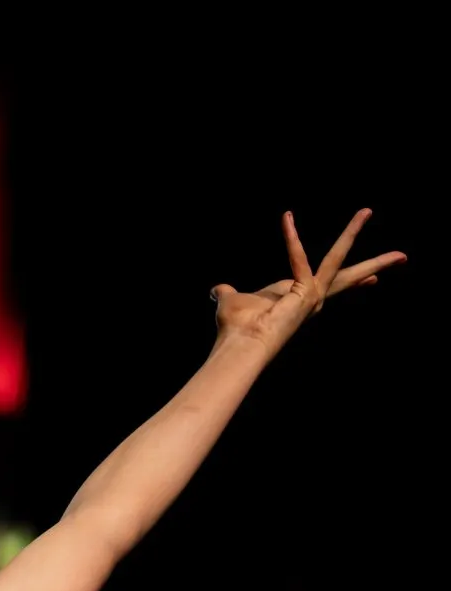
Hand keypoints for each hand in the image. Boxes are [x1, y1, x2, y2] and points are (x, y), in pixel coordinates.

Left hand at [211, 208, 405, 360]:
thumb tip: (217, 290)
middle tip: (403, 255)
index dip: (355, 283)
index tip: (374, 281)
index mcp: (300, 301)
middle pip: (349, 278)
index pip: (332, 286)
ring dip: (351, 233)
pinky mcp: (305, 293)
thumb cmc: (235, 330)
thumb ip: (227, 292)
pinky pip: (299, 258)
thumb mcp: (232, 301)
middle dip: (376, 264)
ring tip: (366, 211)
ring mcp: (312, 298)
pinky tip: (286, 219)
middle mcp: (312, 301)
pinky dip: (290, 239)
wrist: (237, 348)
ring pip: (339, 262)